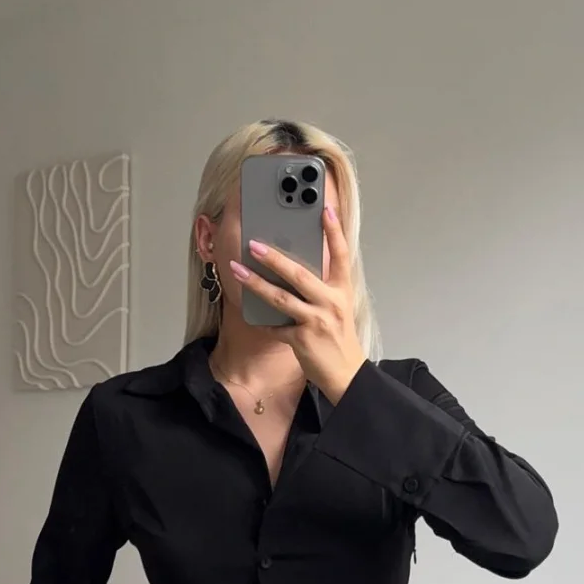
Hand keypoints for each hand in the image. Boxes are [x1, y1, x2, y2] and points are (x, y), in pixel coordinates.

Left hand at [230, 206, 365, 404]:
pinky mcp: (302, 340)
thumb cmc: (338, 338)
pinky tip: (246, 311)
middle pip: (300, 275)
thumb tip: (293, 268)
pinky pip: (275, 327)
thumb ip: (321, 287)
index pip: (341, 255)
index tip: (325, 209)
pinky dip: (260, 320)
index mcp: (341, 290)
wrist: (346, 374)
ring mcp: (316, 321)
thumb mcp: (338, 307)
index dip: (334, 231)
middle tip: (253, 244)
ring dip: (256, 284)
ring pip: (282, 298)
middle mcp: (331, 303)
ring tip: (237, 270)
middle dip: (274, 258)